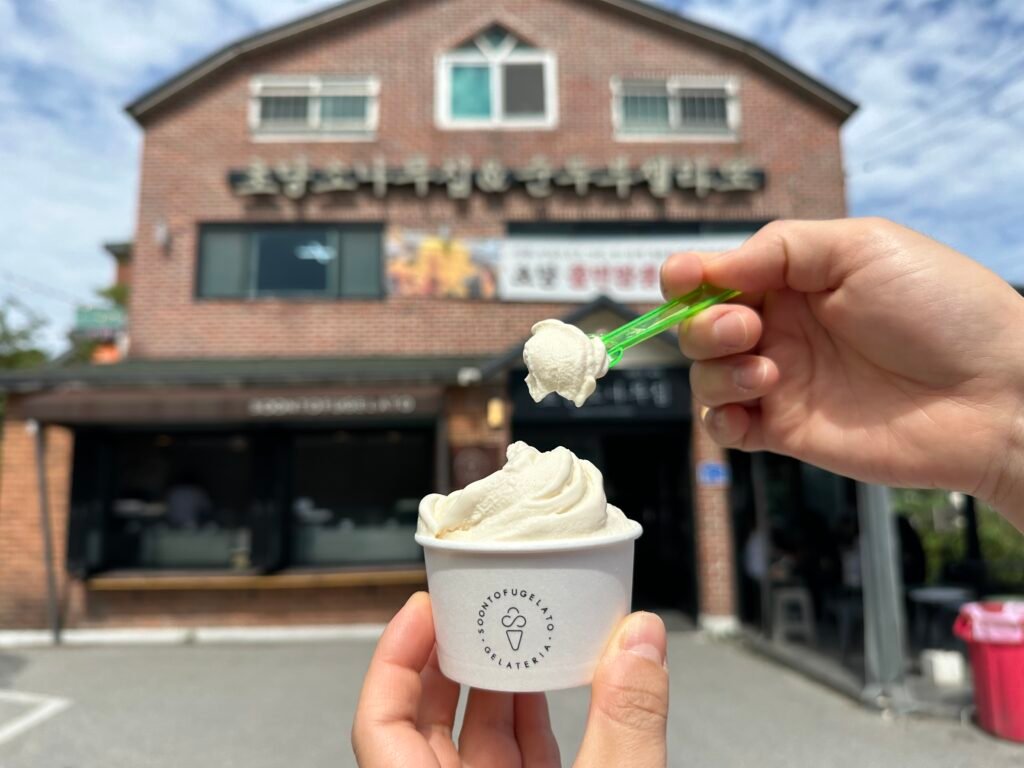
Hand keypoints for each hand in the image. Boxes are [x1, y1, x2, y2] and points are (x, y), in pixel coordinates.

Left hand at [352, 592, 668, 766]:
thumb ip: (625, 725)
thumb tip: (639, 642)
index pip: (380, 724)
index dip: (393, 659)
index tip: (423, 607)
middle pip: (424, 722)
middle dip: (452, 657)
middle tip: (475, 607)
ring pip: (472, 743)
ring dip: (495, 686)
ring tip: (518, 632)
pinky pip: (511, 761)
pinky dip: (527, 722)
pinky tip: (548, 687)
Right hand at [662, 218, 1023, 522]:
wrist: (992, 394)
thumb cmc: (944, 310)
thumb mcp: (862, 246)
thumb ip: (780, 248)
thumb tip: (711, 266)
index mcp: (795, 280)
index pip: (716, 275)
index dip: (688, 277)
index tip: (686, 280)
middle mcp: (782, 329)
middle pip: (698, 325)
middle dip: (705, 324)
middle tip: (749, 327)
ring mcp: (783, 381)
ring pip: (704, 375)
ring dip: (716, 370)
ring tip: (766, 372)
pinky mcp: (787, 431)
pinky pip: (724, 427)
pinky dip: (718, 417)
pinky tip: (749, 407)